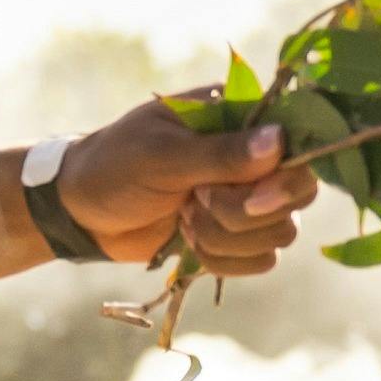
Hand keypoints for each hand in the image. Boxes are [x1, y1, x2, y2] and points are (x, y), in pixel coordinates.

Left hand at [61, 100, 320, 274]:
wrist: (81, 209)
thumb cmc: (114, 165)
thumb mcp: (161, 155)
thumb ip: (221, 153)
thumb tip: (278, 142)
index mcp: (240, 119)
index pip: (298, 142)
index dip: (285, 176)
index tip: (251, 195)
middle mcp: (255, 157)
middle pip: (299, 193)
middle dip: (246, 212)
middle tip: (197, 201)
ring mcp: (250, 198)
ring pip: (282, 233)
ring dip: (228, 237)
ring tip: (184, 219)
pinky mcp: (238, 237)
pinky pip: (262, 261)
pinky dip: (225, 260)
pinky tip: (188, 241)